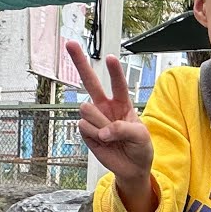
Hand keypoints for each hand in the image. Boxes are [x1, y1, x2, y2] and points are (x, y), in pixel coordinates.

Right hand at [65, 41, 153, 202]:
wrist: (131, 168)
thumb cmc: (140, 148)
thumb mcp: (141, 137)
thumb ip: (124, 129)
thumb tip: (103, 131)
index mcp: (122, 103)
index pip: (118, 84)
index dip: (114, 72)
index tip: (110, 58)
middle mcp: (105, 106)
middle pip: (90, 81)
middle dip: (79, 61)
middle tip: (70, 43)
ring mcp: (94, 117)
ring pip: (87, 109)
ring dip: (100, 124)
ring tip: (111, 136)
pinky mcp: (85, 131)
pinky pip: (84, 126)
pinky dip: (94, 135)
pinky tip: (102, 142)